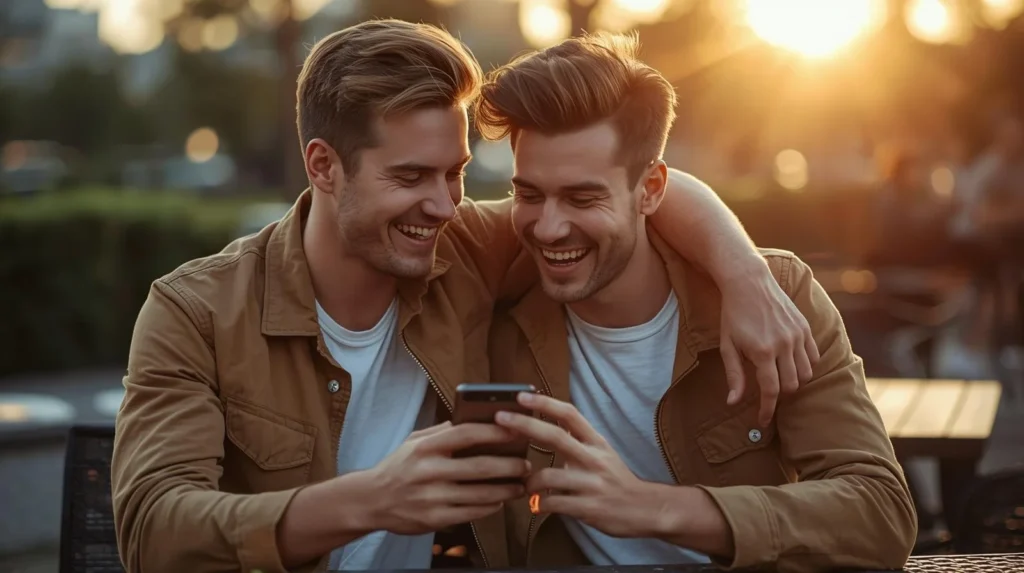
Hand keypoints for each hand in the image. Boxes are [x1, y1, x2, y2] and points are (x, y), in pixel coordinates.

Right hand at [365, 421, 530, 535]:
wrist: (371, 500)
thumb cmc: (398, 467)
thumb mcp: (414, 441)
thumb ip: (443, 431)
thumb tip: (476, 419)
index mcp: (426, 446)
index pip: (467, 433)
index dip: (495, 431)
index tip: (517, 429)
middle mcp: (429, 471)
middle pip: (480, 466)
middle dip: (509, 465)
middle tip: (526, 464)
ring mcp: (432, 497)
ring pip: (480, 494)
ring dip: (506, 489)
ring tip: (520, 485)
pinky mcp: (434, 519)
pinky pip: (471, 513)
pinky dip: (490, 507)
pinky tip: (500, 501)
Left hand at [494, 393, 656, 537]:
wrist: (646, 509)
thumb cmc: (616, 480)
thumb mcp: (602, 452)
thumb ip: (576, 440)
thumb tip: (545, 424)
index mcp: (596, 442)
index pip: (569, 414)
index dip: (544, 403)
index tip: (521, 395)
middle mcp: (594, 459)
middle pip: (555, 436)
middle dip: (525, 425)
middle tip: (500, 419)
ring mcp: (591, 484)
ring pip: (549, 476)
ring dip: (530, 481)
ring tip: (526, 486)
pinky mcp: (588, 508)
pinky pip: (553, 504)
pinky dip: (539, 504)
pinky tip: (537, 505)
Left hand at [719, 264, 819, 425]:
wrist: (748, 281)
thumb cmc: (733, 315)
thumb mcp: (727, 345)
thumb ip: (734, 376)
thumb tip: (734, 403)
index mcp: (762, 351)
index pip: (771, 391)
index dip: (766, 410)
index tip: (762, 422)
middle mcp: (783, 344)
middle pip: (791, 386)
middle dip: (780, 396)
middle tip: (768, 395)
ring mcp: (797, 335)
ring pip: (805, 374)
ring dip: (794, 382)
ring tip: (779, 378)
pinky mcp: (805, 327)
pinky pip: (813, 357)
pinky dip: (805, 366)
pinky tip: (791, 364)